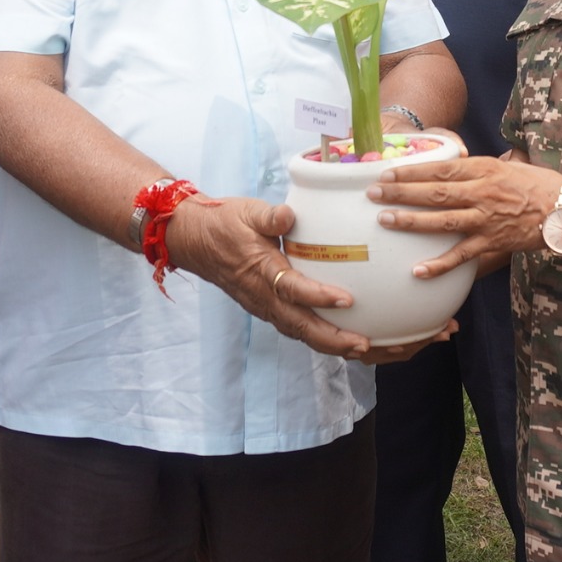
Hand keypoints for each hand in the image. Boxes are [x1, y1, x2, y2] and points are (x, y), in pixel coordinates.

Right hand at [160, 196, 415, 362]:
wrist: (194, 241)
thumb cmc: (223, 223)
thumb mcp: (245, 212)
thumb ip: (268, 215)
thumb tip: (288, 214)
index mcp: (260, 271)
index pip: (292, 288)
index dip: (319, 296)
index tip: (348, 299)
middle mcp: (264, 297)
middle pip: (301, 326)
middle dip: (334, 339)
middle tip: (365, 345)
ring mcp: (266, 307)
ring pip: (301, 334)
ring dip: (332, 345)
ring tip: (366, 350)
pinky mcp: (270, 309)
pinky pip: (298, 330)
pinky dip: (322, 340)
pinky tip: (347, 342)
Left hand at [369, 154, 561, 277]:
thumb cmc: (539, 183)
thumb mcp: (507, 164)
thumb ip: (478, 167)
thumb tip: (452, 163)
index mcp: (484, 169)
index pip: (441, 166)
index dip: (411, 170)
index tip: (386, 171)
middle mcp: (483, 192)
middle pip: (435, 191)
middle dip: (401, 192)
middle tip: (373, 192)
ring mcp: (487, 219)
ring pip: (442, 221)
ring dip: (411, 221)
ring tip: (385, 220)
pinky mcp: (494, 243)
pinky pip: (462, 256)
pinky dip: (439, 265)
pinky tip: (417, 270)